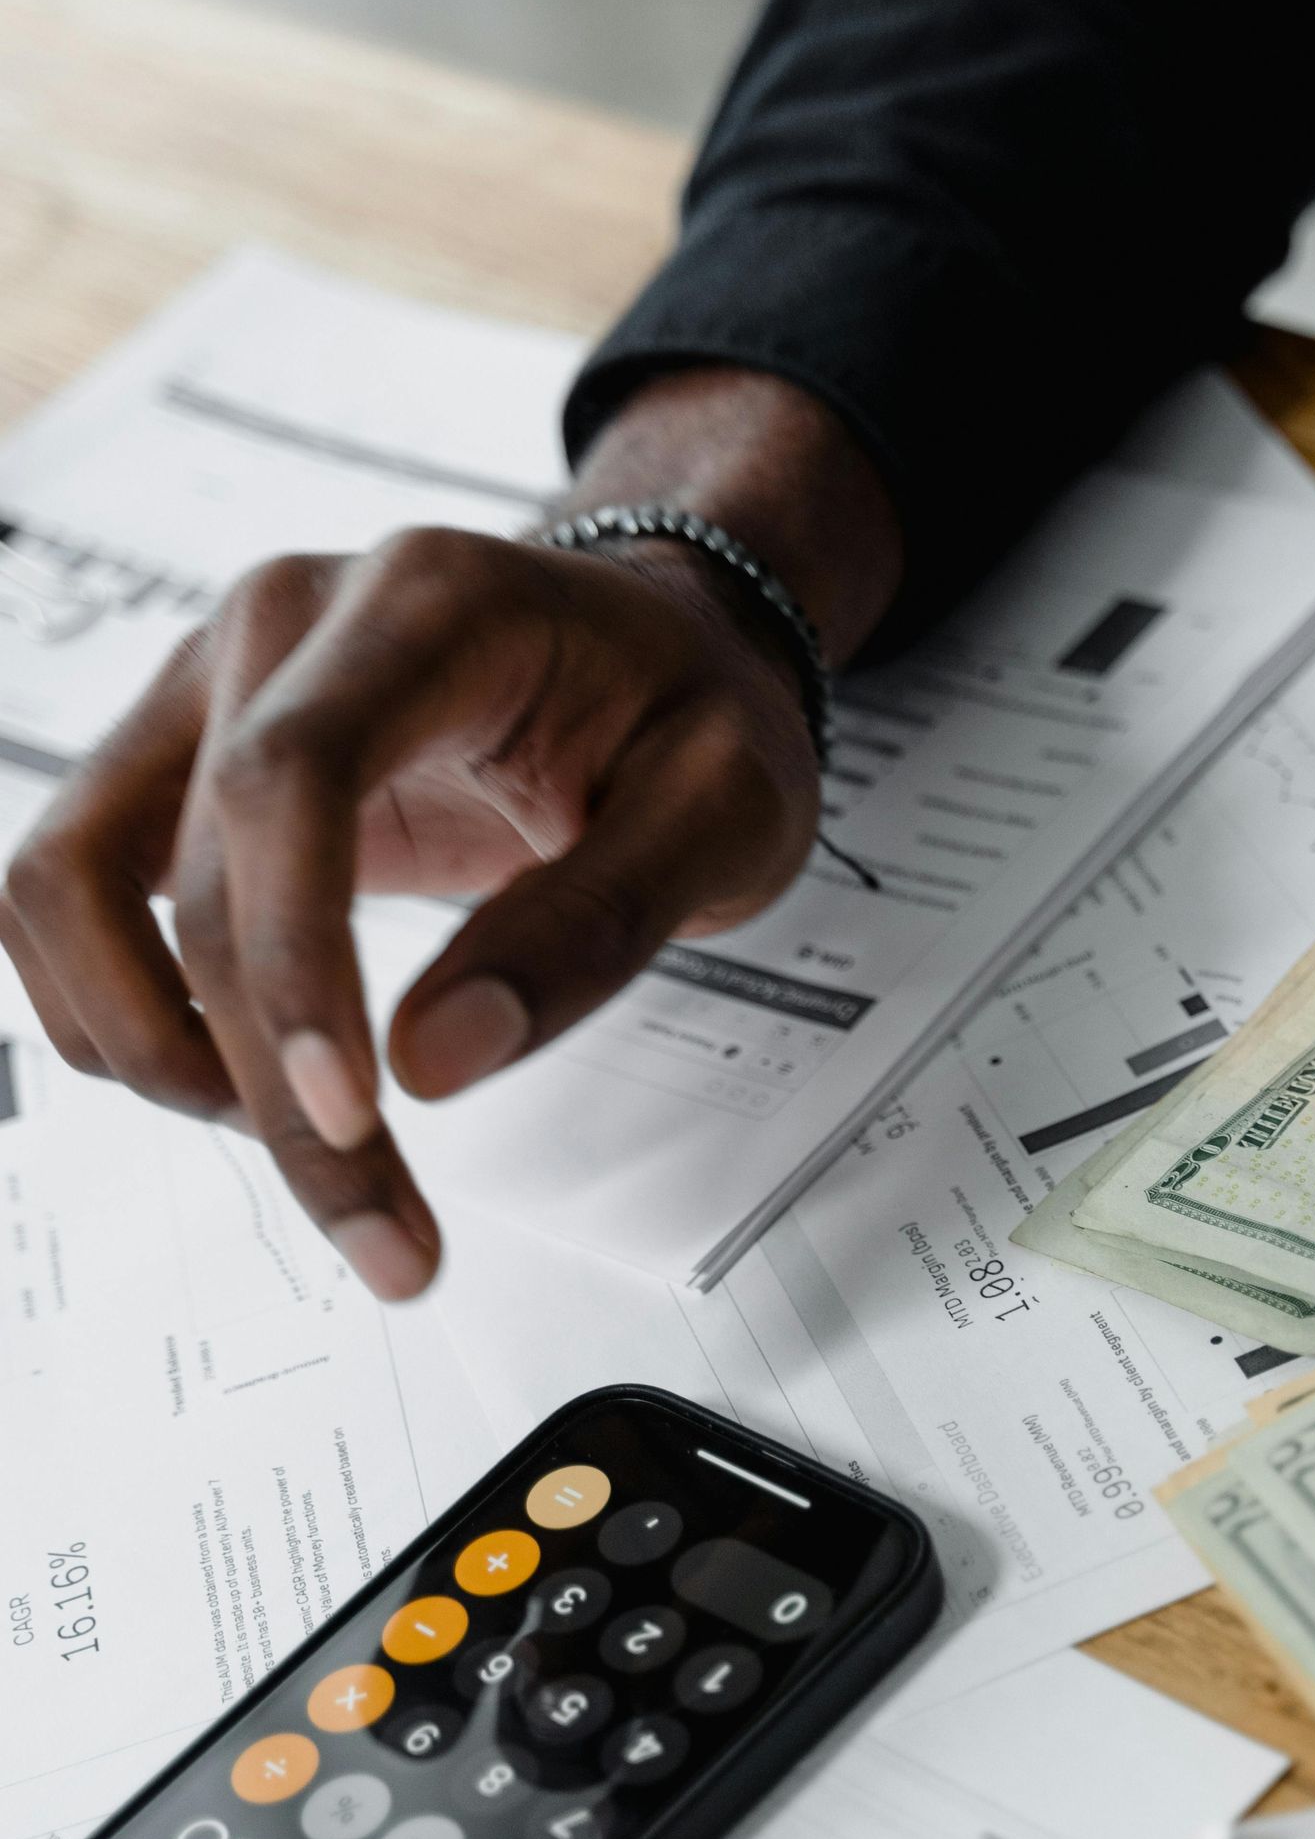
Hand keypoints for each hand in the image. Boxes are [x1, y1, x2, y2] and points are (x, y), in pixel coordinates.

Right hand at [0, 369, 901, 1297]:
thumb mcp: (724, 810)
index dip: (293, 960)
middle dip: (278, 1092)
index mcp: (425, 603)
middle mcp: (279, 627)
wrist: (656, 645)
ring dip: (155, 1056)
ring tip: (313, 1146)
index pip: (290, 776)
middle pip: (202, 879)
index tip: (351, 1115)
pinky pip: (65, 894)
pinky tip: (241, 1082)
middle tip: (386, 1235)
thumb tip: (438, 1062)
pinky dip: (116, 1013)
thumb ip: (593, 924)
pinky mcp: (174, 765)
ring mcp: (205, 690)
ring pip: (72, 890)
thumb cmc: (692, 707)